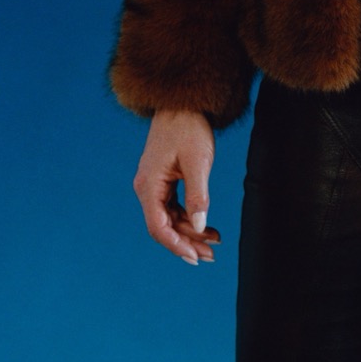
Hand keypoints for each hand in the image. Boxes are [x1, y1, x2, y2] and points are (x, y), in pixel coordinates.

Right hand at [133, 108, 220, 264]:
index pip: (159, 227)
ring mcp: (154, 185)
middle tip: (210, 256)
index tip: (194, 258)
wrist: (183, 103)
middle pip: (164, 226)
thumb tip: (200, 227)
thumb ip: (198, 196)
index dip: (176, 245)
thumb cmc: (188, 127)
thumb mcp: (198, 162)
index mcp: (149, 185)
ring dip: (190, 232)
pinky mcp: (163, 181)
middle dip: (186, 242)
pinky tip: (207, 227)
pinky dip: (189, 218)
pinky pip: (173, 207)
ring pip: (170, 218)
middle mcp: (147, 188)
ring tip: (213, 244)